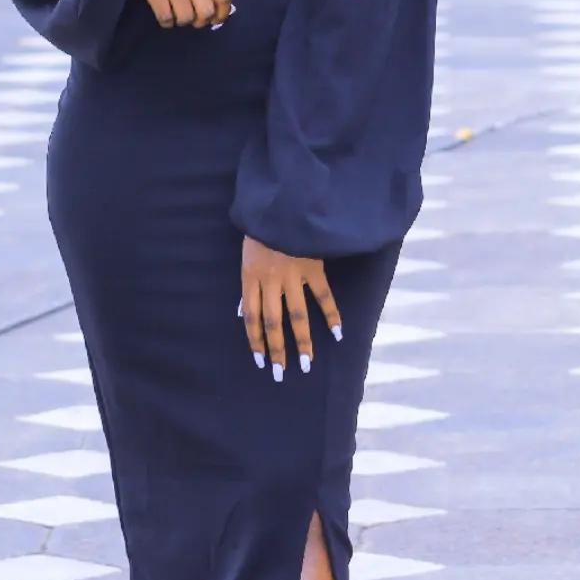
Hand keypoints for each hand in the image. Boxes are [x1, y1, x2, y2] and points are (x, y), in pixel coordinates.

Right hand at [136, 0, 232, 29]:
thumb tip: (218, 7)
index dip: (223, 13)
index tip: (218, 18)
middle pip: (205, 10)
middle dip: (204, 21)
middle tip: (199, 20)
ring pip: (185, 16)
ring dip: (186, 21)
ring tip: (182, 16)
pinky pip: (165, 16)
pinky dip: (168, 22)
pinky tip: (168, 16)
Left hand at [241, 237, 342, 379]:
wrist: (282, 205)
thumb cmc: (261, 229)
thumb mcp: (247, 255)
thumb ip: (247, 284)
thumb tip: (242, 312)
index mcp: (251, 276)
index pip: (251, 316)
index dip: (255, 340)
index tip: (260, 360)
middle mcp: (270, 280)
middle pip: (272, 321)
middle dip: (276, 349)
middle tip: (280, 373)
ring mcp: (293, 276)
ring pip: (297, 315)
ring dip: (302, 342)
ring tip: (307, 364)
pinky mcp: (313, 268)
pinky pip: (323, 296)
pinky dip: (331, 315)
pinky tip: (337, 333)